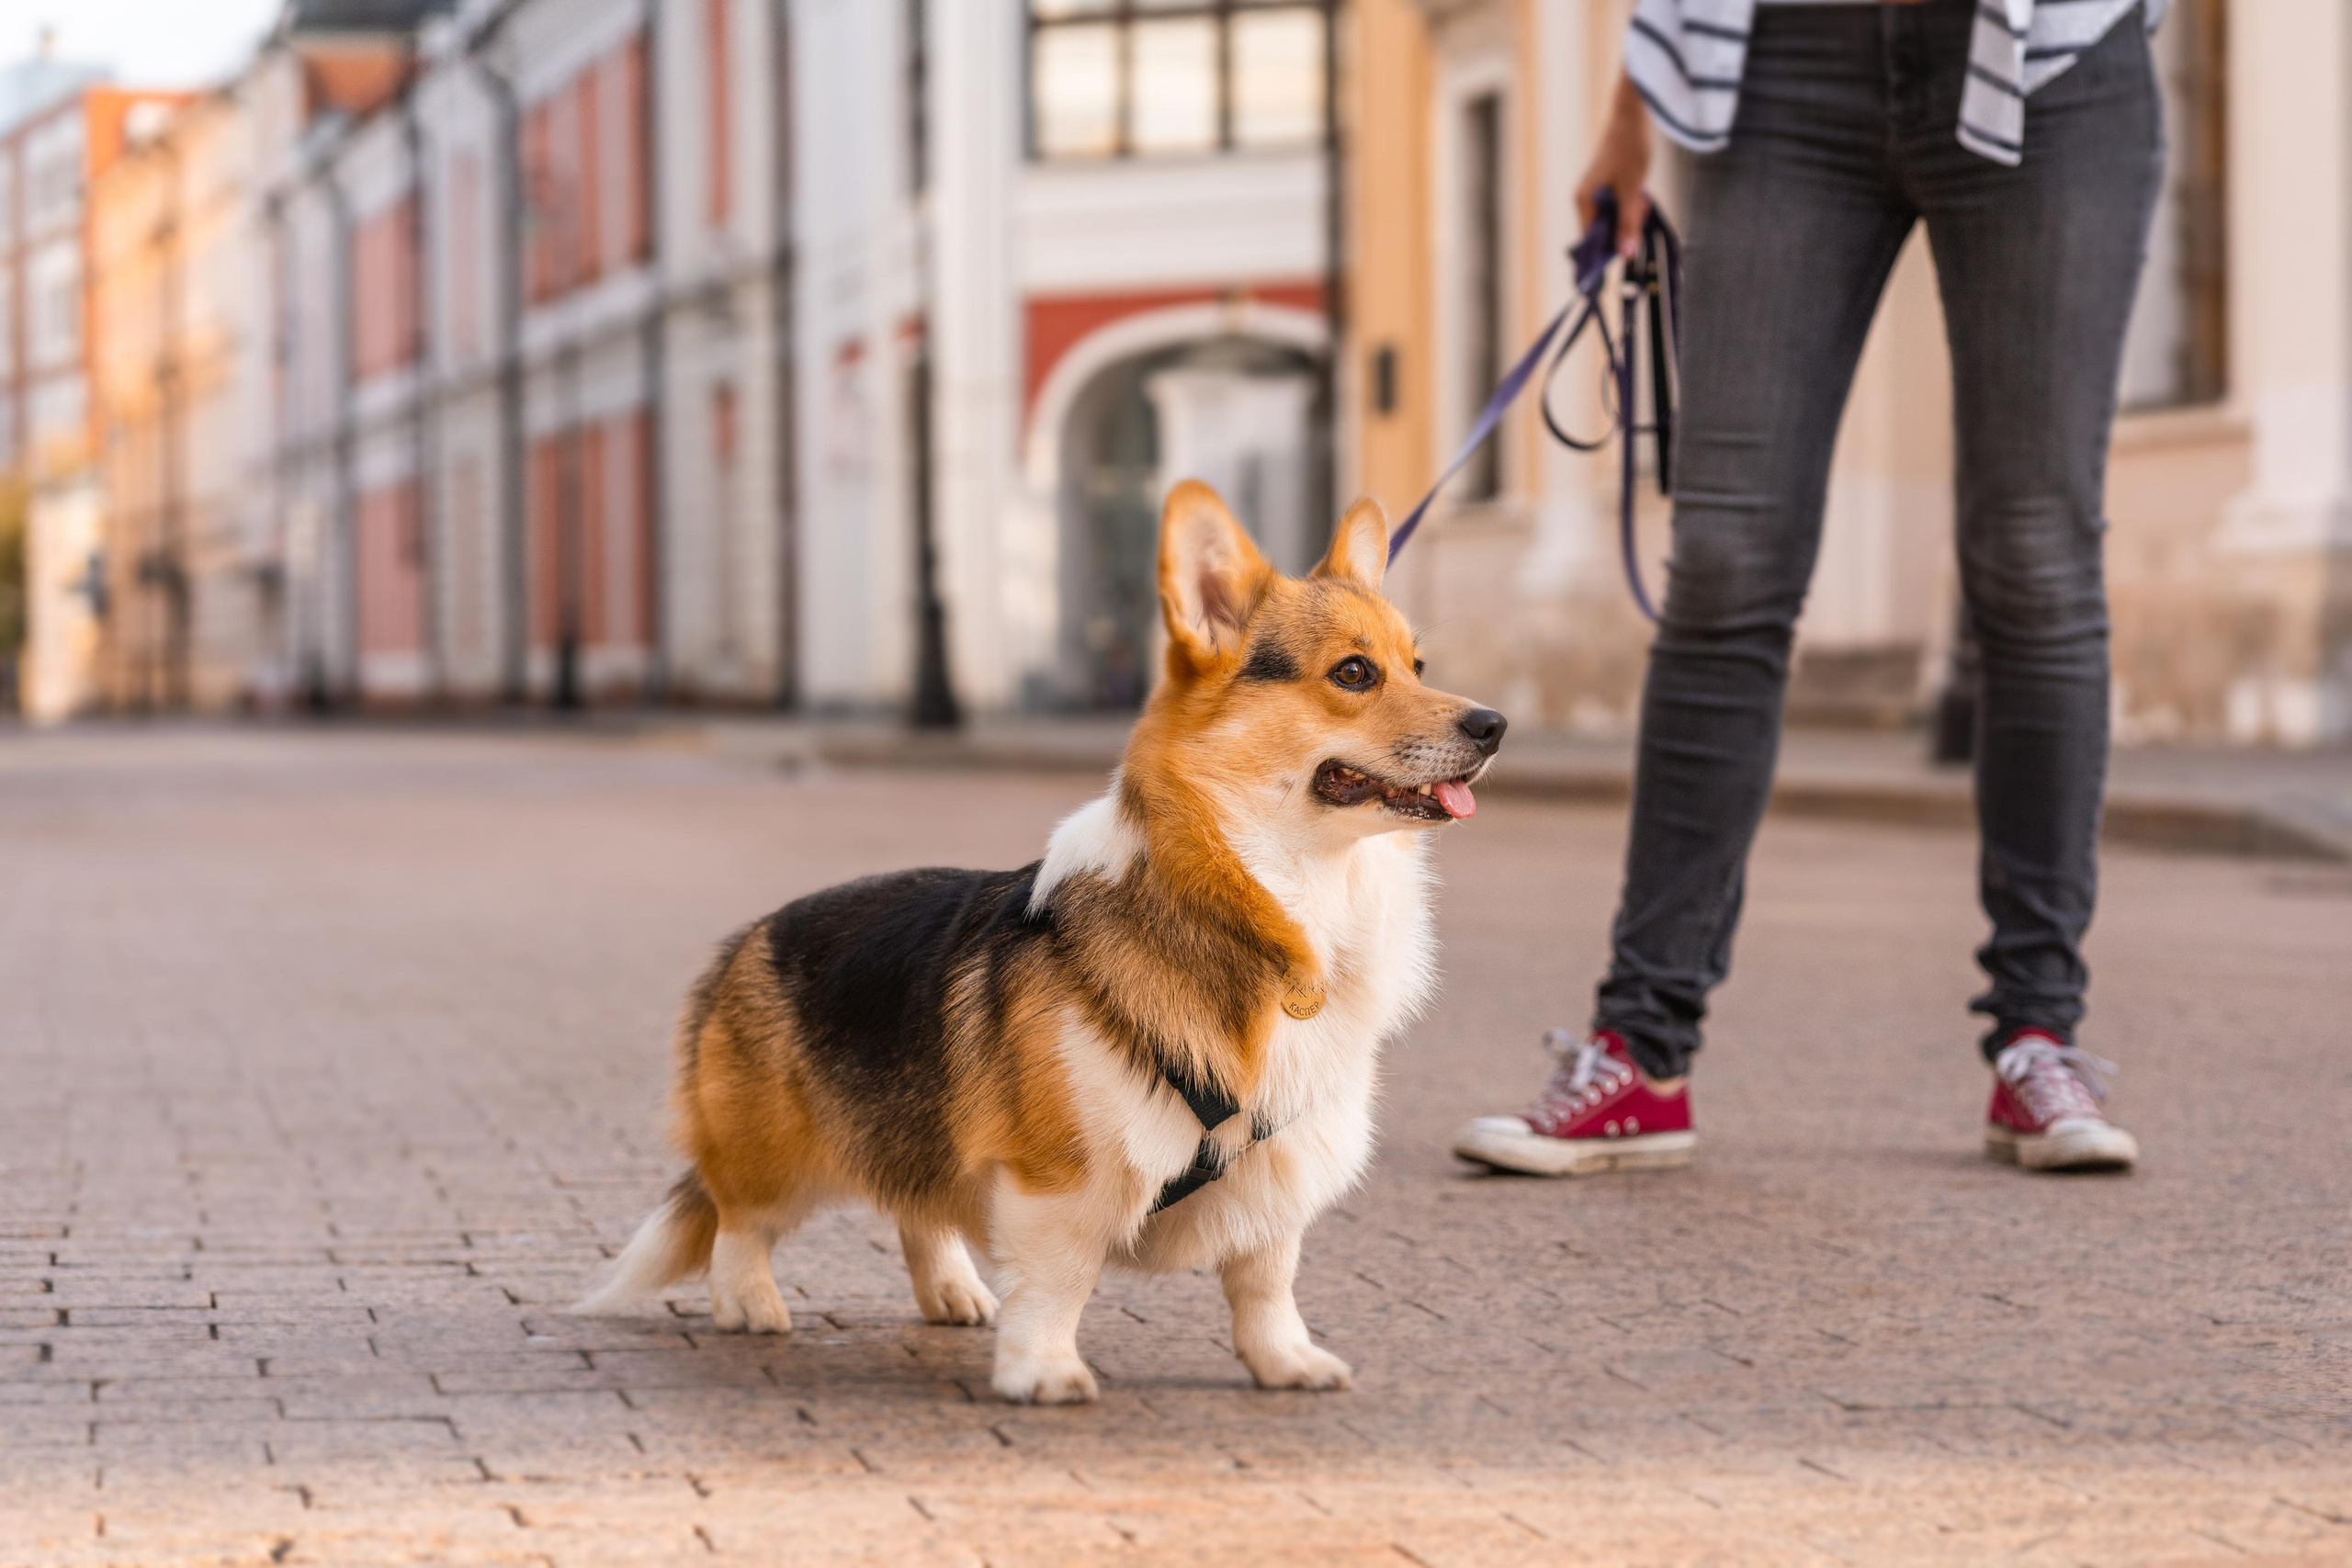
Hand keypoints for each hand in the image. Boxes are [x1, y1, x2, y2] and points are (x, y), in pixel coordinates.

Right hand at [1576, 73, 1652, 258]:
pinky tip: (1642, 194)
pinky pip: (1619, 206)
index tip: (1629, 251)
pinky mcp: (1608, 186)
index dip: (1609, 249)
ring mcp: (1597, 193)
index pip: (1591, 240)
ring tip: (1644, 199)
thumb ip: (1628, 223)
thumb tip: (1626, 255)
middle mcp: (1586, 199)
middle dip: (1624, 228)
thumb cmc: (1629, 150)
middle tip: (1642, 212)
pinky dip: (1632, 205)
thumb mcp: (1632, 190)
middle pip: (1604, 230)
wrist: (1632, 116)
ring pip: (1614, 218)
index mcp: (1584, 201)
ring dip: (1631, 216)